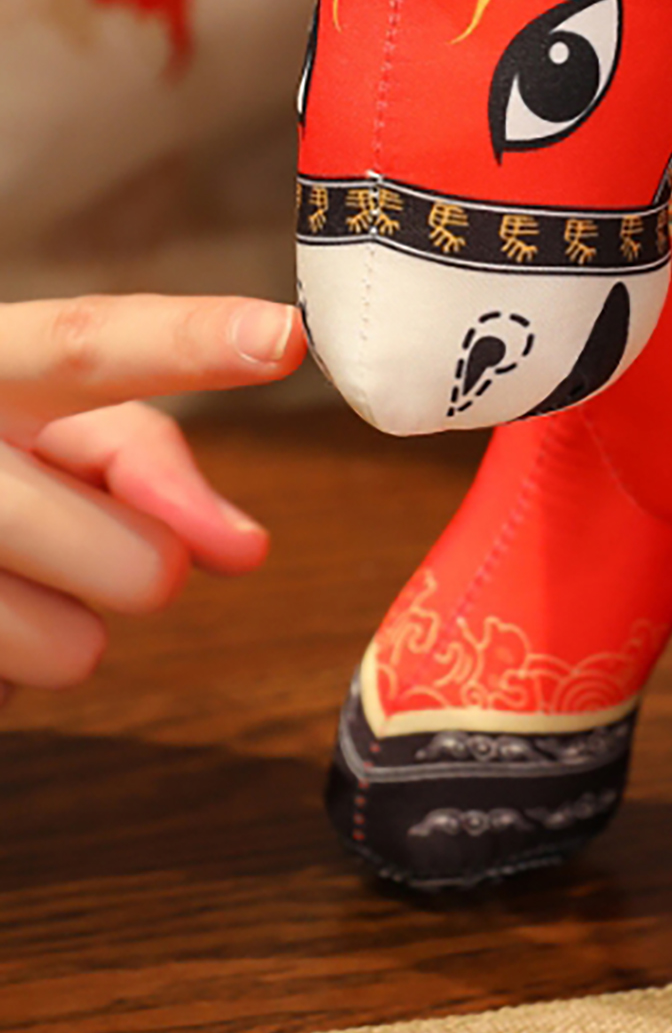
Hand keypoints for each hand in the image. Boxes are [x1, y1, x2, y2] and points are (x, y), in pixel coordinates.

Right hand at [0, 295, 305, 703]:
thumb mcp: (43, 428)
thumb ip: (147, 462)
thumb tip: (241, 546)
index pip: (83, 344)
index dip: (186, 342)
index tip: (283, 336)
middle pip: (136, 557)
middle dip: (142, 569)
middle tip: (86, 543)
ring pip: (74, 650)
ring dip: (58, 634)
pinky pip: (7, 696)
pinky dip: (2, 675)